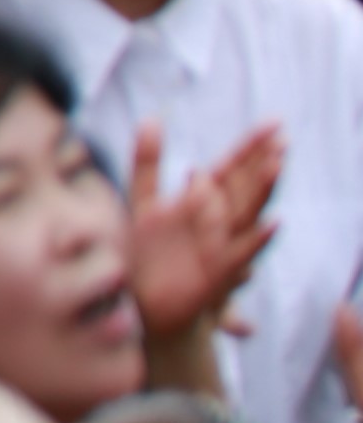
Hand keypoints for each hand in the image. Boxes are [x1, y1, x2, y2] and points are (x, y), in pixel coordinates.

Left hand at [129, 120, 286, 351]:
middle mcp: (216, 223)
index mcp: (201, 204)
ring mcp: (220, 247)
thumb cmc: (145, 254)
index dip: (250, 148)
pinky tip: (271, 223)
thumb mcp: (142, 201)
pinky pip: (240, 255)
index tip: (273, 123)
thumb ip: (148, 163)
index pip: (231, 170)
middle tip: (281, 137)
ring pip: (247, 215)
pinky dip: (256, 240)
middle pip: (244, 187)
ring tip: (278, 164)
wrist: (141, 304)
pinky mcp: (216, 275)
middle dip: (261, 162)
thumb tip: (153, 119)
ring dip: (263, 190)